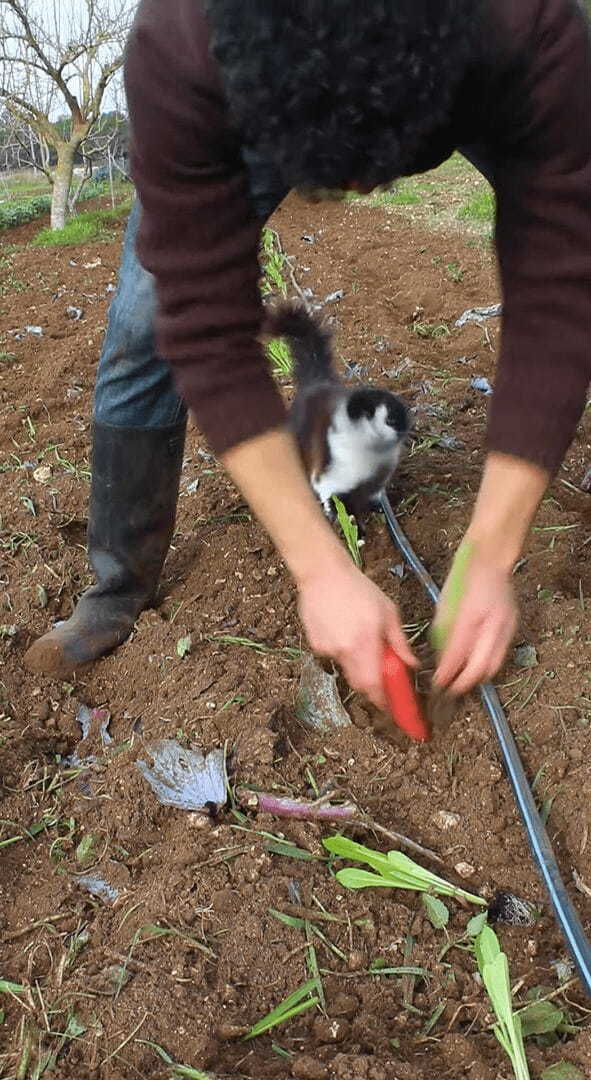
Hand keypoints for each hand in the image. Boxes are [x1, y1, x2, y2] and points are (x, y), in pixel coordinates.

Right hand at [297, 561, 416, 710]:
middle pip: (360, 684)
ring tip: (360, 636)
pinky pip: (335, 656)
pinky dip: (344, 651)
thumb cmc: (358, 589)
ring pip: (348, 669)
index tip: (393, 708)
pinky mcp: (316, 644)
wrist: (322, 573)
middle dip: (373, 687)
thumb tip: (411, 664)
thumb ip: (400, 642)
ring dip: (359, 664)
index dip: (384, 701)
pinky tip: (344, 629)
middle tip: (383, 679)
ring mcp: (328, 649)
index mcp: (365, 644)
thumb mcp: (388, 612)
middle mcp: (345, 651)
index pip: (375, 686)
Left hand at [433, 553, 517, 694]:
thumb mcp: (445, 604)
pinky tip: (476, 668)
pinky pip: (500, 655)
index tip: (437, 683)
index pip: (458, 652)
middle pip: (480, 667)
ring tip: (462, 683)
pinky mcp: (513, 627)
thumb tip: (439, 656)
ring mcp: (506, 627)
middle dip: (464, 683)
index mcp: (471, 615)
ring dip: (477, 678)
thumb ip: (443, 632)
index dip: (447, 672)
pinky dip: (487, 666)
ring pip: (493, 665)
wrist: (491, 561)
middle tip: (449, 691)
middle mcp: (491, 624)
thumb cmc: (463, 578)